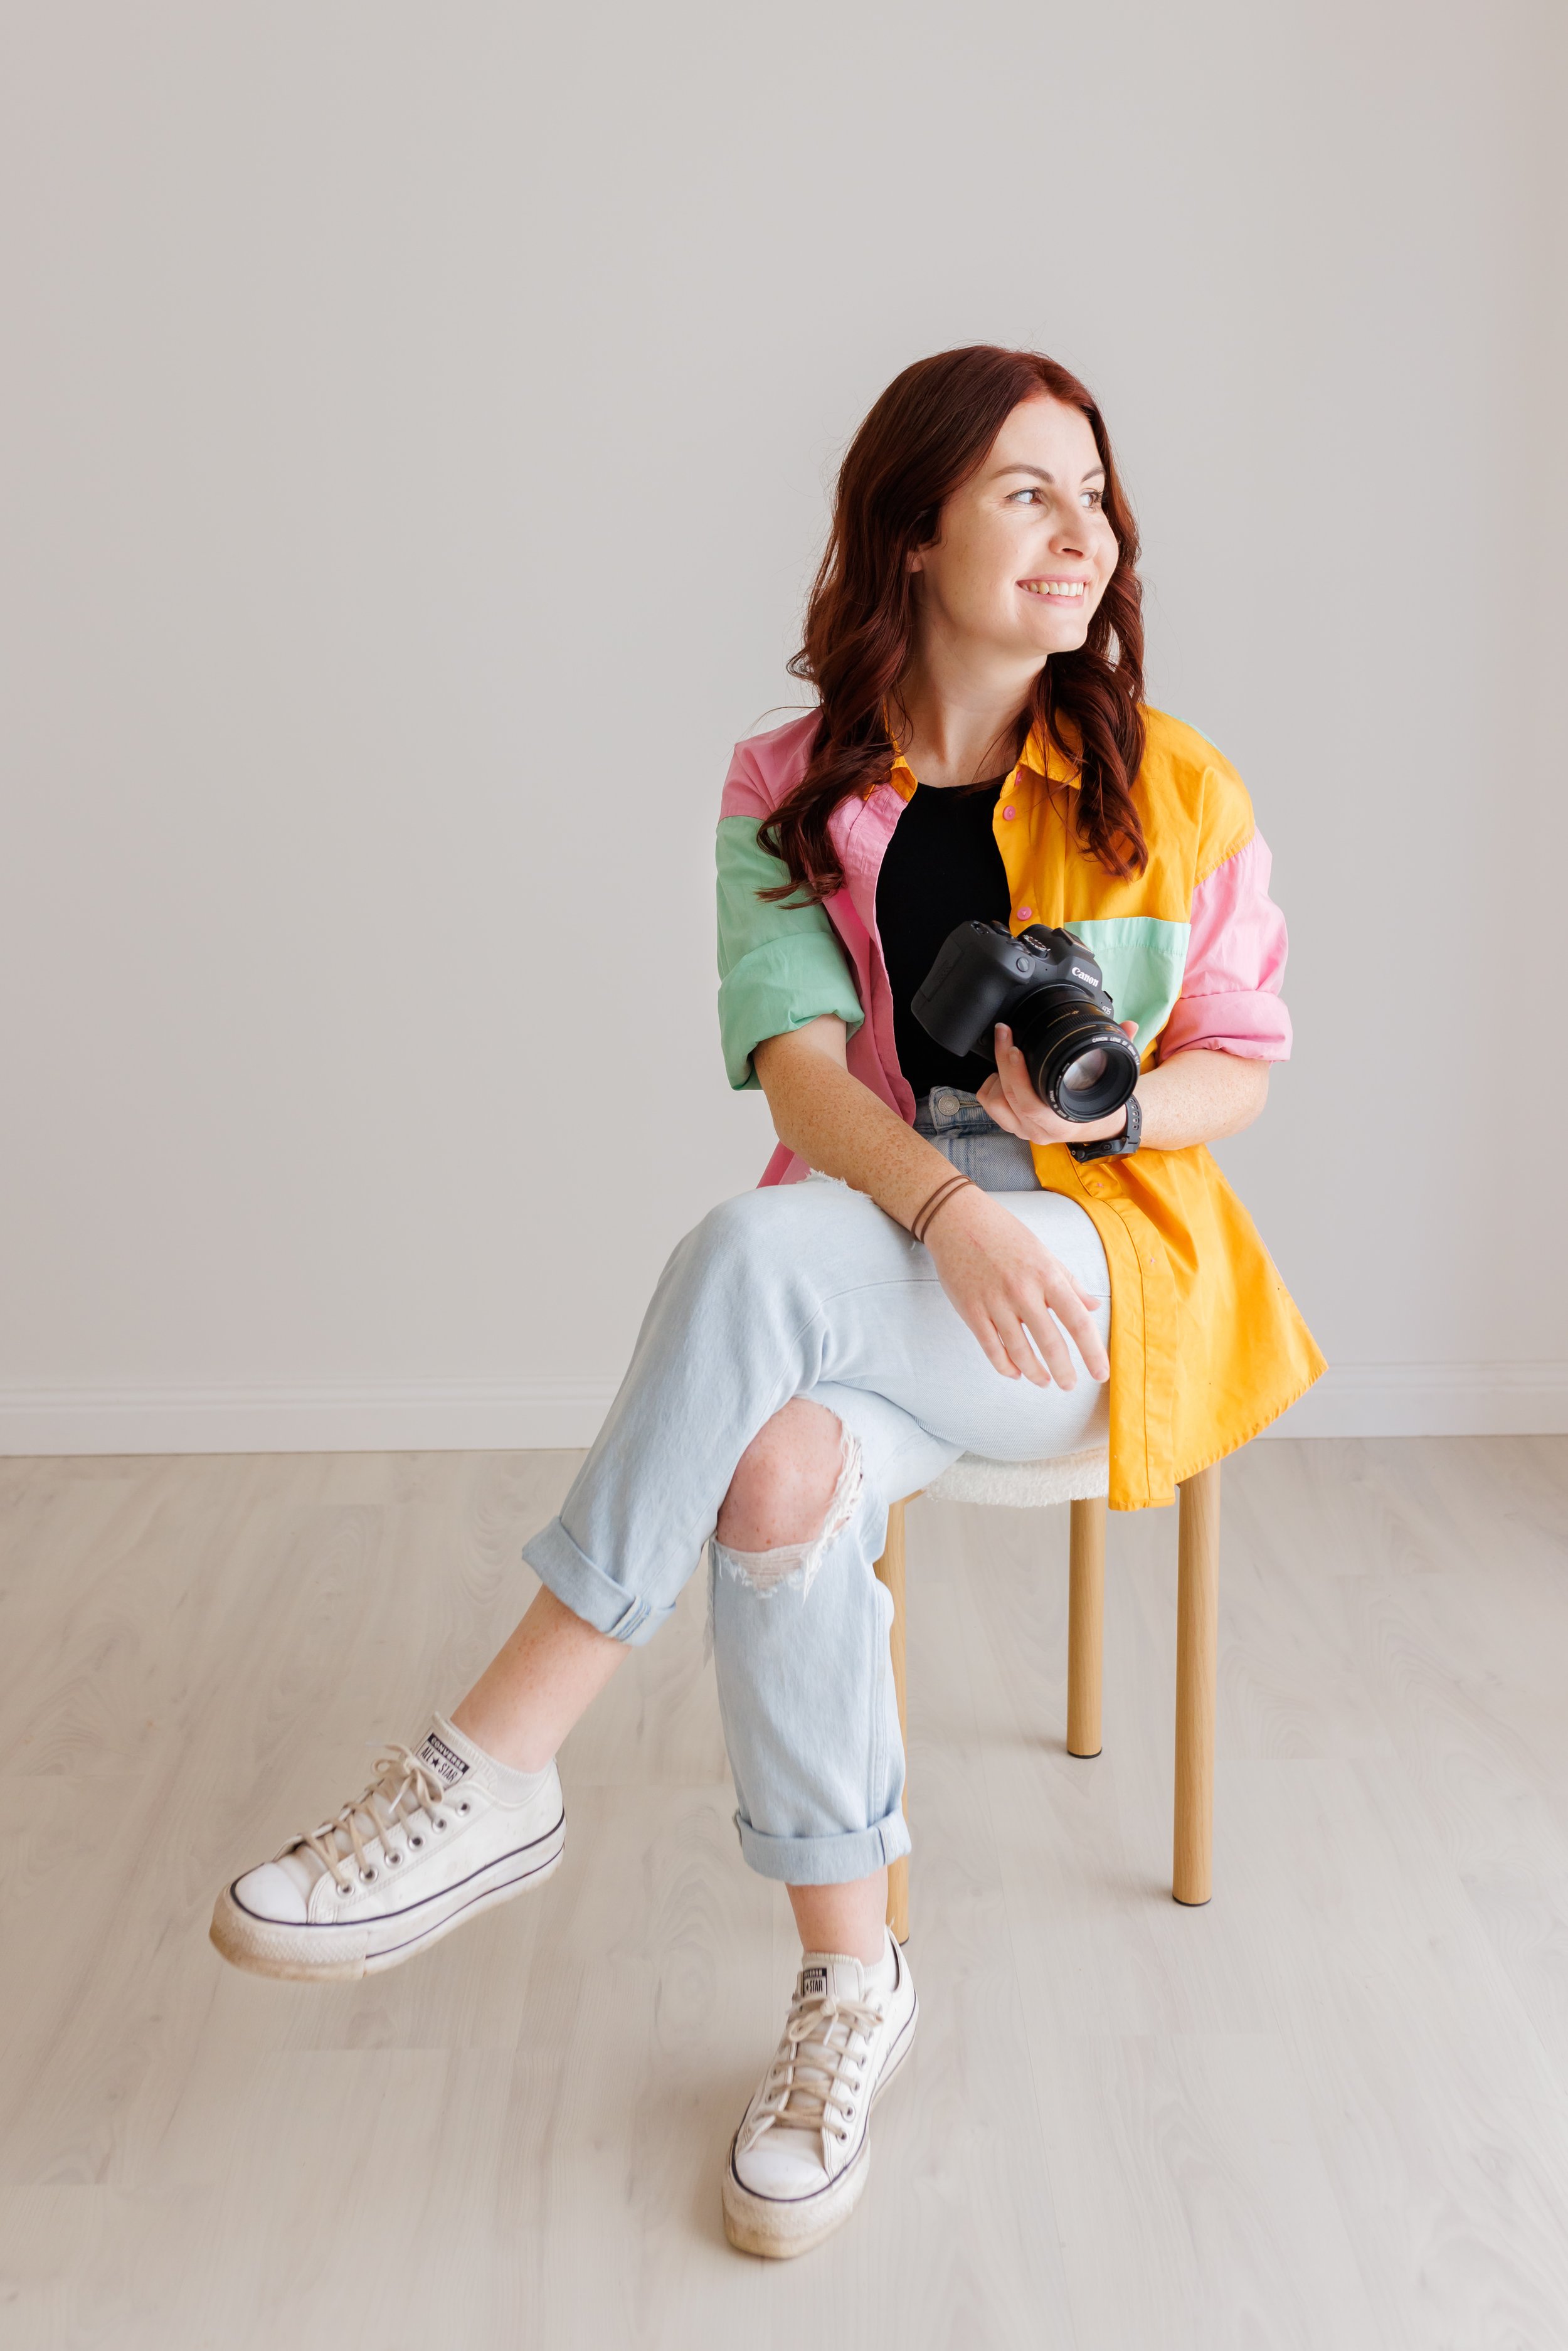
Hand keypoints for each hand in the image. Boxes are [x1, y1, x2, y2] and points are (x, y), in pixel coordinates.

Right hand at [920, 1182, 1109, 1388]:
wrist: (957, 1219)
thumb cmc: (1005, 1235)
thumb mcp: (1043, 1253)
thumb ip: (1069, 1282)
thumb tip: (1093, 1306)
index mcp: (1047, 1275)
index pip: (1078, 1321)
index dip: (1092, 1352)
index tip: (1101, 1373)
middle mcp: (1023, 1291)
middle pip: (1050, 1343)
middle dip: (1063, 1371)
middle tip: (1069, 1385)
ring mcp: (995, 1302)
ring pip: (1019, 1351)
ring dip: (1035, 1373)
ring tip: (1045, 1381)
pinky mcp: (971, 1310)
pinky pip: (991, 1348)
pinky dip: (1005, 1366)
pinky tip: (1016, 1373)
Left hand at [977, 1020, 1139, 1147]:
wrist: (1097, 1127)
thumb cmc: (1101, 1106)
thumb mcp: (1113, 1082)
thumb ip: (1121, 1051)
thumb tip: (1130, 1026)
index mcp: (1059, 1123)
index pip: (1029, 1104)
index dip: (1017, 1075)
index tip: (1015, 1048)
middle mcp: (1037, 1130)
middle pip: (1006, 1097)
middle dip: (1001, 1059)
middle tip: (1005, 1032)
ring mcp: (1022, 1129)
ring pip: (993, 1102)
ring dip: (995, 1075)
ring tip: (1007, 1053)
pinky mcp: (1011, 1124)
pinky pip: (989, 1105)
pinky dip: (990, 1086)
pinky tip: (1002, 1071)